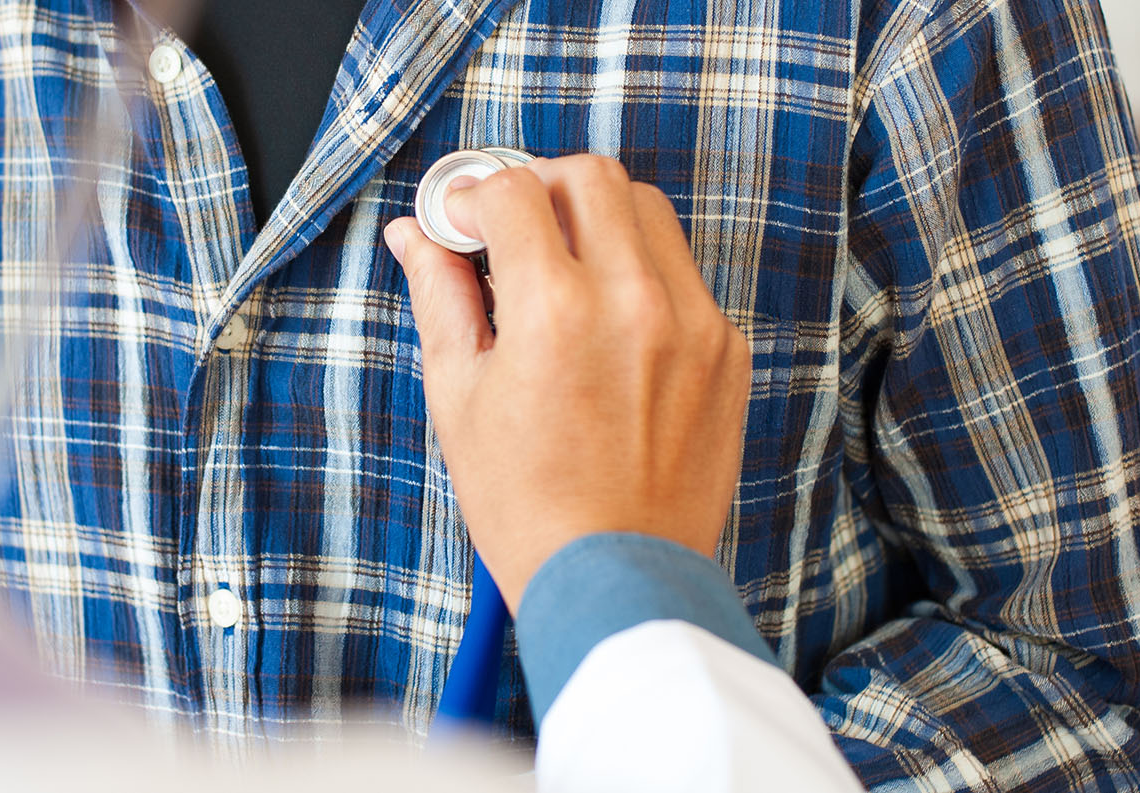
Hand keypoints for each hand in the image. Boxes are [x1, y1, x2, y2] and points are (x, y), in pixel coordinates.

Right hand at [382, 154, 750, 612]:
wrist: (614, 578)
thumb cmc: (527, 504)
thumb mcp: (459, 396)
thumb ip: (439, 296)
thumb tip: (413, 234)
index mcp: (555, 309)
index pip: (514, 191)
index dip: (474, 193)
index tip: (462, 220)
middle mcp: (633, 300)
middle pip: (590, 176)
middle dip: (540, 185)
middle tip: (513, 225)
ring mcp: (692, 322)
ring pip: (648, 211)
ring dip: (597, 217)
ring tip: (563, 267)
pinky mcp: (726, 350)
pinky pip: (682, 273)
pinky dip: (641, 274)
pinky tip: (609, 323)